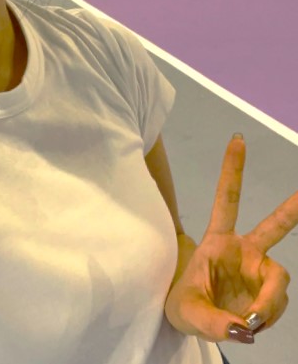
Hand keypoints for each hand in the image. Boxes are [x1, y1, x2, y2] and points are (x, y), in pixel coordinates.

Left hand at [165, 135, 297, 343]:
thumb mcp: (187, 312)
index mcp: (217, 240)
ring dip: (268, 305)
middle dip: (292, 210)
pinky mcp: (267, 291)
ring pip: (279, 281)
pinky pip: (277, 304)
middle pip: (273, 227)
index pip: (226, 201)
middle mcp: (243, 250)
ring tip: (247, 320)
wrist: (191, 319)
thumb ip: (214, 322)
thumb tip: (245, 328)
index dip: (232, 170)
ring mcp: (258, 270)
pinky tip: (250, 323)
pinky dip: (267, 317)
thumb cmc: (182, 304)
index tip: (238, 139)